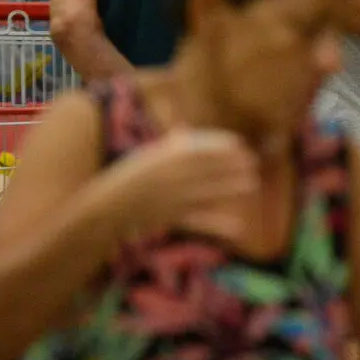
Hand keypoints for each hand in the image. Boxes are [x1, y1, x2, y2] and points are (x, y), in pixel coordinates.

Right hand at [101, 130, 259, 242]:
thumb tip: (182, 131)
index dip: (221, 146)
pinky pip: (201, 222)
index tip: (239, 144)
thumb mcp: (144, 157)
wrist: (106, 208)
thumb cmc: (125, 179)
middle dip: (233, 165)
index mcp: (165, 159)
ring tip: (252, 183)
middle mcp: (173, 177)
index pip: (200, 150)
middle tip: (253, 162)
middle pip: (210, 169)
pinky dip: (220, 226)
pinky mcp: (175, 218)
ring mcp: (175, 198)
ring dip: (232, 187)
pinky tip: (239, 228)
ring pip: (210, 191)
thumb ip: (167, 147)